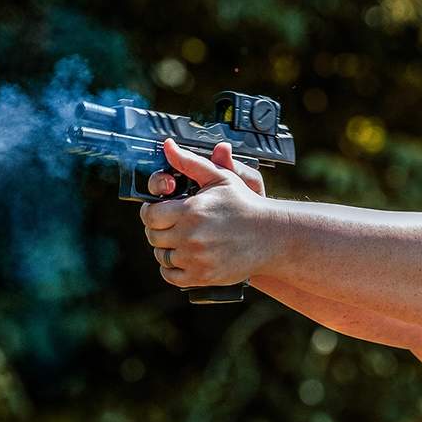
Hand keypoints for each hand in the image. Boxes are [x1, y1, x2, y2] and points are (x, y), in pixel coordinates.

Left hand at [140, 139, 275, 286]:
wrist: (271, 236)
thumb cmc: (245, 205)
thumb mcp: (219, 177)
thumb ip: (189, 162)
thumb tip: (168, 145)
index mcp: (191, 211)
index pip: (150, 215)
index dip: (150, 212)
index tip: (157, 210)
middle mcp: (191, 236)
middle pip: (154, 237)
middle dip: (158, 229)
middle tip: (169, 225)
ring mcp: (196, 259)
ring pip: (161, 257)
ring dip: (166, 249)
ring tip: (179, 240)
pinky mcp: (202, 276)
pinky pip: (171, 276)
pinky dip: (172, 269)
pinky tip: (183, 257)